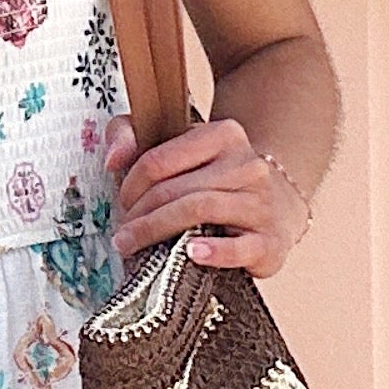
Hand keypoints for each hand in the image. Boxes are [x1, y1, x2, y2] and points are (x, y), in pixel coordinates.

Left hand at [103, 115, 309, 277]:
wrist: (275, 205)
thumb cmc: (214, 178)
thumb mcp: (177, 145)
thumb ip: (132, 134)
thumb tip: (113, 158)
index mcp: (223, 135)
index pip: (161, 158)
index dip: (131, 184)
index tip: (122, 202)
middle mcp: (248, 165)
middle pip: (178, 188)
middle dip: (140, 214)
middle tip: (121, 234)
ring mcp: (262, 202)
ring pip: (202, 210)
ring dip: (158, 231)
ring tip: (132, 247)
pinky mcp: (271, 240)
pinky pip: (241, 248)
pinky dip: (214, 252)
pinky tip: (191, 254)